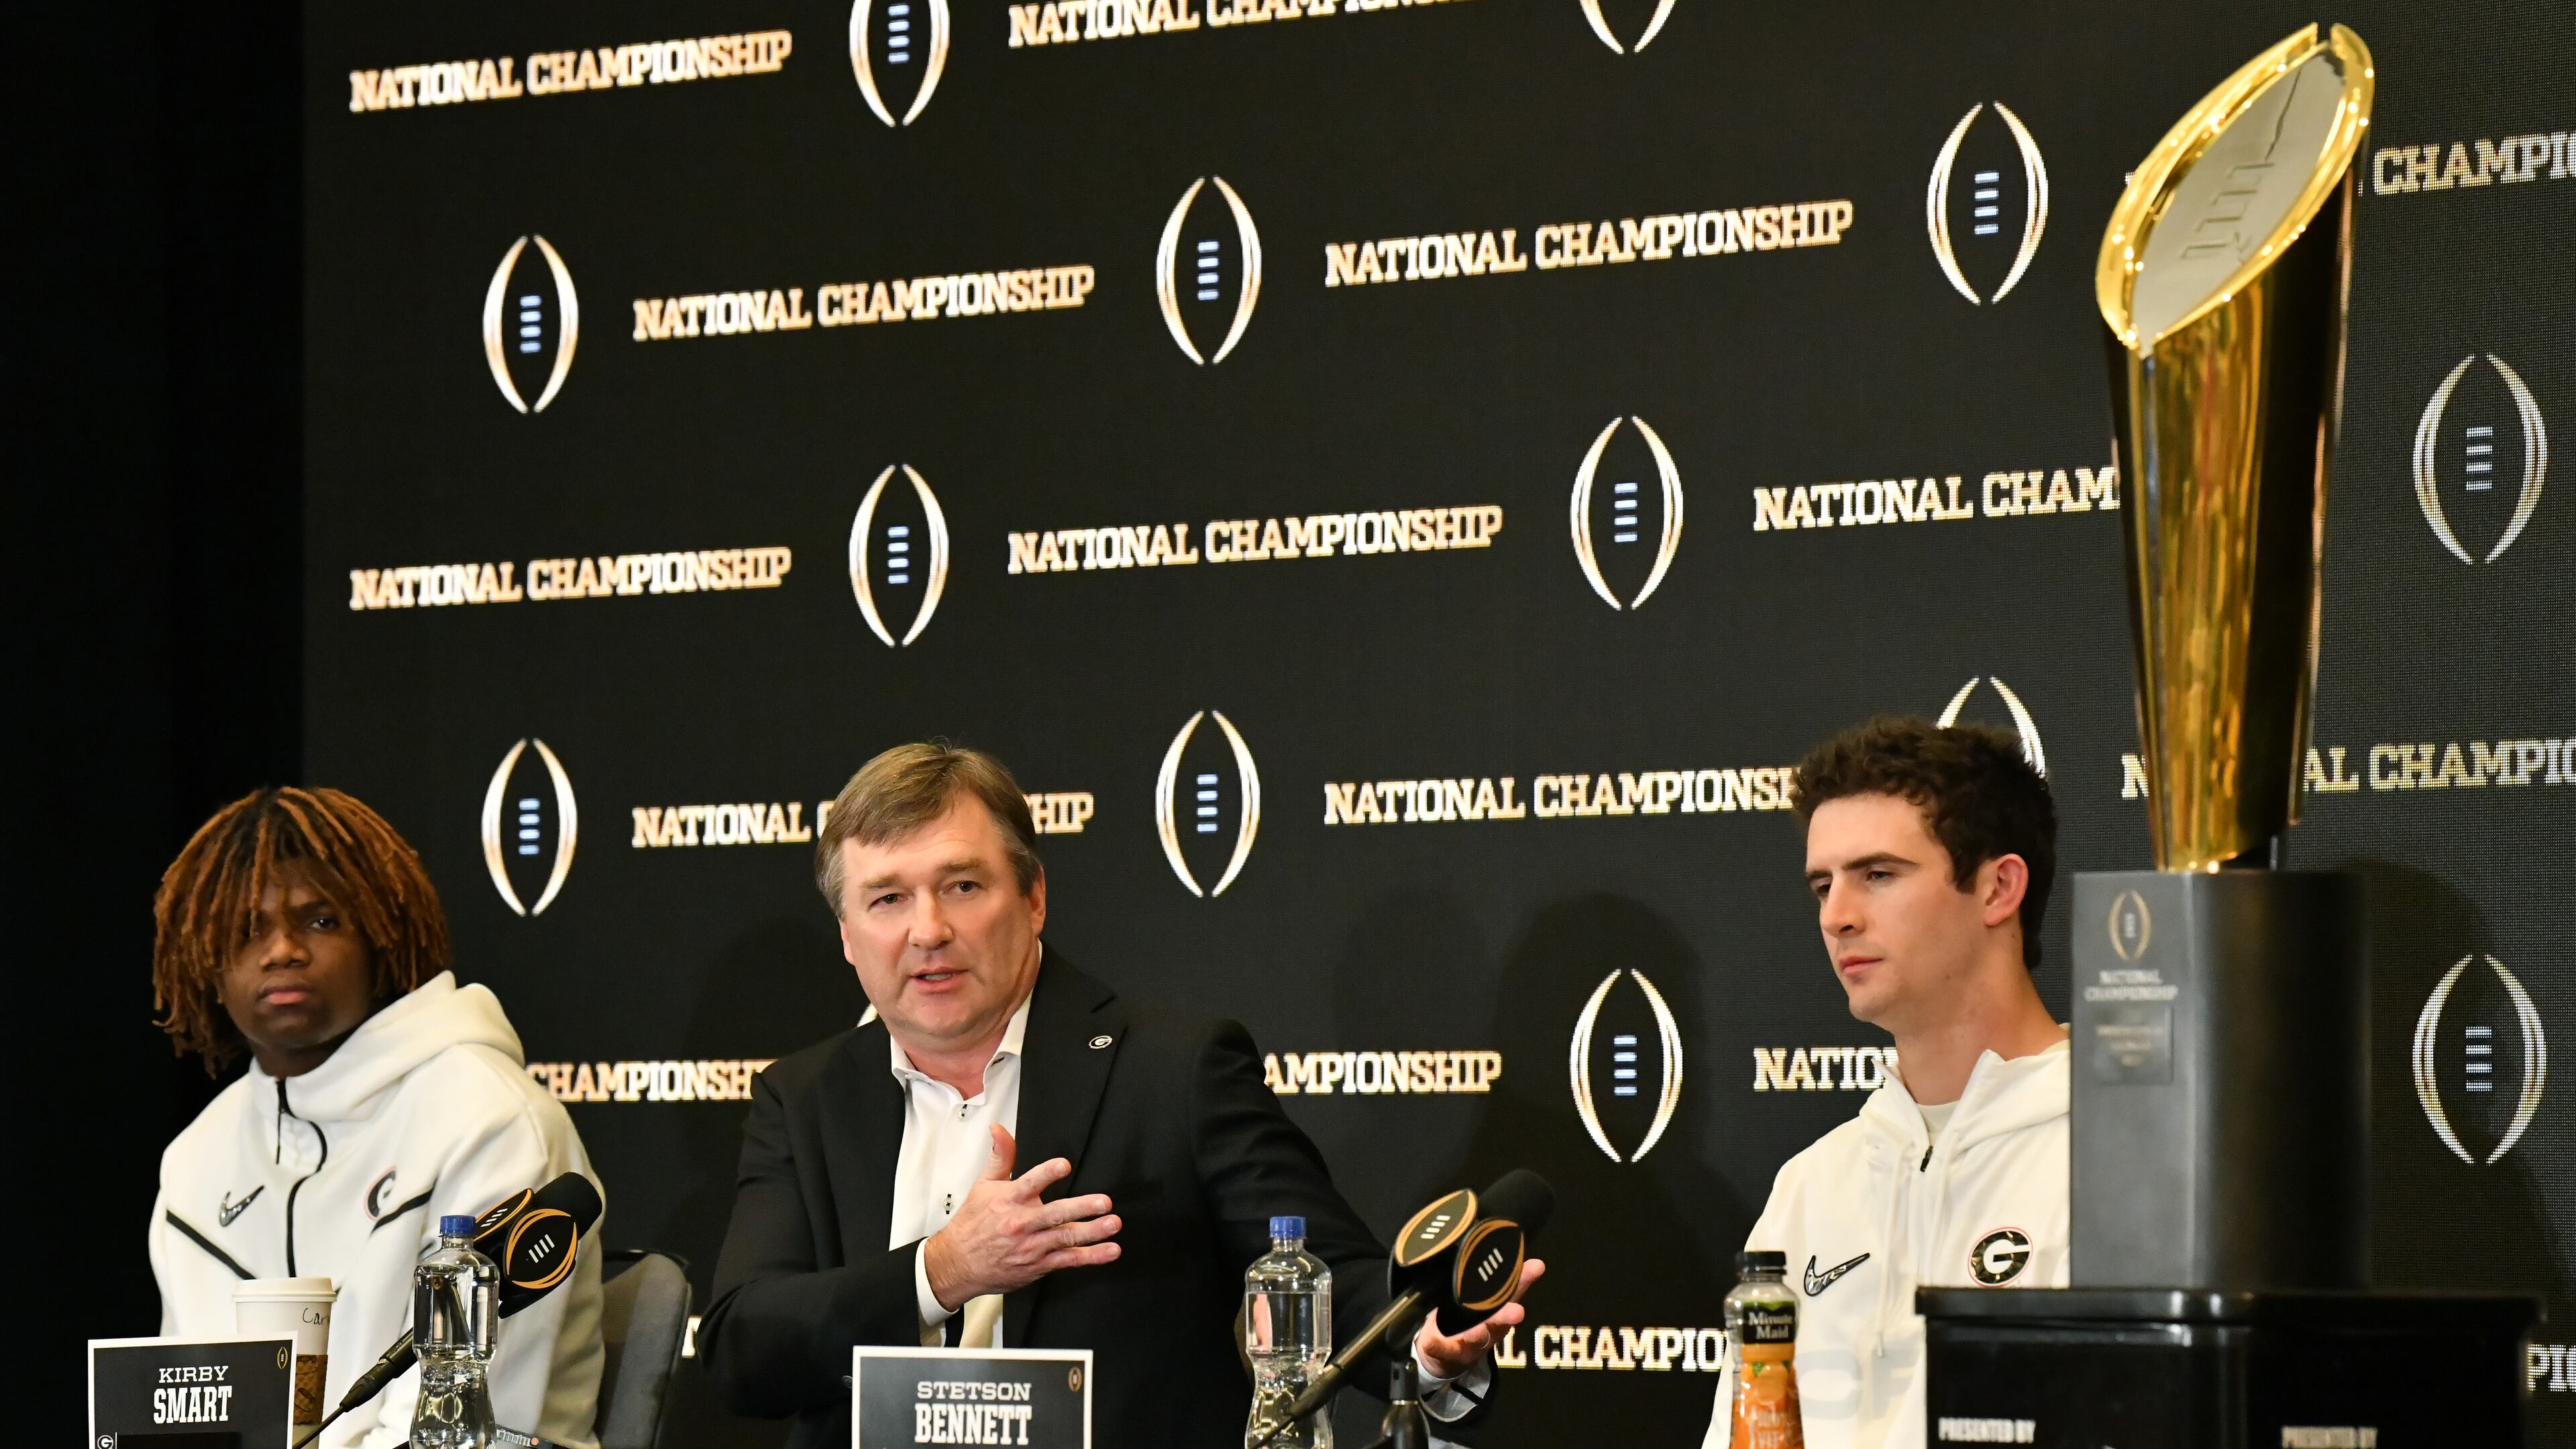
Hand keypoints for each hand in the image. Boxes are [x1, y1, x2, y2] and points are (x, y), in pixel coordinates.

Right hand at [922, 1125, 1120, 1309]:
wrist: (958, 1263)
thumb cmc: (973, 1224)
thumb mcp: (983, 1184)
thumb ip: (1000, 1156)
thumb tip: (999, 1130)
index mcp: (1010, 1200)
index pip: (1030, 1183)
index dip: (1047, 1173)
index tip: (1064, 1165)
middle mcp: (1022, 1223)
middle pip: (1055, 1214)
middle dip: (1082, 1207)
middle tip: (1104, 1202)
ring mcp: (1032, 1246)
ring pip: (1066, 1237)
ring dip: (1092, 1232)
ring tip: (1112, 1224)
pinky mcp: (1038, 1264)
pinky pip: (1068, 1260)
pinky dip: (1090, 1257)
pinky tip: (1109, 1250)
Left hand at [1413, 1258, 1544, 1380]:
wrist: (1447, 1357)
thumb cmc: (1473, 1322)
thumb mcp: (1492, 1303)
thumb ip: (1511, 1283)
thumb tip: (1537, 1262)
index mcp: (1499, 1314)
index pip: (1513, 1294)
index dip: (1522, 1281)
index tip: (1535, 1268)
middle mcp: (1488, 1330)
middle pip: (1497, 1322)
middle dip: (1505, 1316)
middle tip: (1516, 1312)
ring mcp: (1467, 1343)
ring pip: (1475, 1339)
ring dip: (1476, 1334)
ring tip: (1474, 1331)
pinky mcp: (1446, 1352)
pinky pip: (1440, 1349)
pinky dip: (1436, 1346)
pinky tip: (1428, 1341)